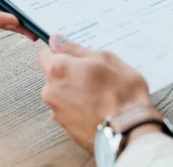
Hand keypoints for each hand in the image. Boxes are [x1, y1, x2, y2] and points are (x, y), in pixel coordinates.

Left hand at [38, 34, 155, 151]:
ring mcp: (57, 112)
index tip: (72, 55)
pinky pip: (69, 111)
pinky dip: (80, 108)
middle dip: (70, 73)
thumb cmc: (121, 94)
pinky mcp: (66, 129)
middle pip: (54, 76)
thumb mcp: (105, 59)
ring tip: (100, 94)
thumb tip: (57, 40)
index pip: (44, 54)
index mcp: (58, 70)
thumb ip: (76, 49)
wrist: (128, 131)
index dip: (59, 53)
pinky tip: (98, 108)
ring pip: (62, 94)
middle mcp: (51, 91)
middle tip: (94, 75)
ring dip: (75, 92)